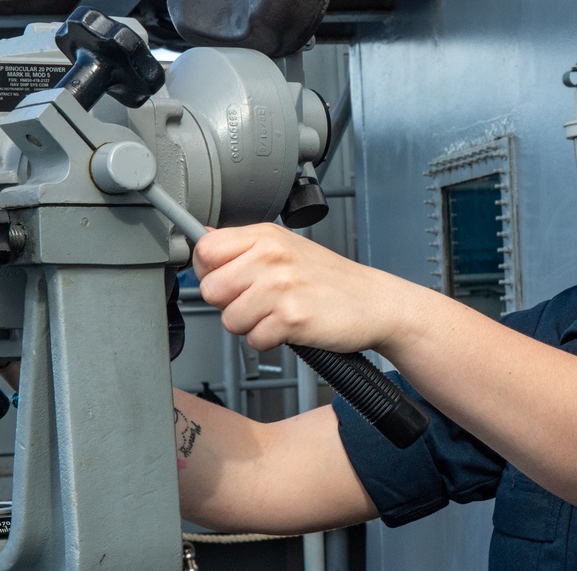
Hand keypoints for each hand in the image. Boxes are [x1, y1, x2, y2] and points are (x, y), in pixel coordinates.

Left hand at [193, 223, 407, 352]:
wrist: (374, 302)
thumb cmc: (331, 279)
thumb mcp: (287, 247)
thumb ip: (244, 246)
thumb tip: (203, 240)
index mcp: (266, 236)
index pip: (204, 251)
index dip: (210, 272)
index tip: (229, 279)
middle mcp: (272, 257)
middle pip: (210, 290)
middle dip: (230, 304)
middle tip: (260, 301)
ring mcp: (281, 287)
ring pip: (229, 320)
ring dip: (251, 326)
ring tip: (279, 313)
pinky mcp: (291, 318)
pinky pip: (254, 340)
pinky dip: (271, 341)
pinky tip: (291, 326)